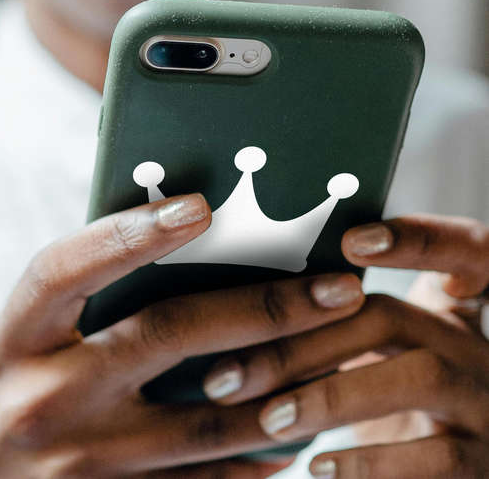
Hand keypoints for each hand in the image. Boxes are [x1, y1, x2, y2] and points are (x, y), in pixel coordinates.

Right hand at [0, 194, 364, 477]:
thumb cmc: (15, 390)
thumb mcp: (33, 339)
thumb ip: (95, 301)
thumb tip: (188, 254)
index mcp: (18, 337)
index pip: (70, 267)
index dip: (133, 232)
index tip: (203, 206)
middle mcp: (43, 397)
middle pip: (168, 334)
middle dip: (265, 307)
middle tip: (339, 288)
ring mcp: (78, 464)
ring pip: (204, 420)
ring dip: (282, 385)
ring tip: (344, 352)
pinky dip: (253, 457)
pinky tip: (295, 432)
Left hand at [203, 215, 488, 478]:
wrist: (453, 464)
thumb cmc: (395, 391)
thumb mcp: (383, 352)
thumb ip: (343, 322)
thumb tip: (248, 305)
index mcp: (448, 309)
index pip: (461, 249)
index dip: (418, 238)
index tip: (353, 241)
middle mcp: (470, 344)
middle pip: (392, 316)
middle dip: (305, 341)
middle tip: (229, 373)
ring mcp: (484, 401)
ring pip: (418, 376)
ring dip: (332, 396)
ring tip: (269, 418)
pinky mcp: (483, 462)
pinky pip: (436, 458)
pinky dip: (369, 463)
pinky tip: (318, 467)